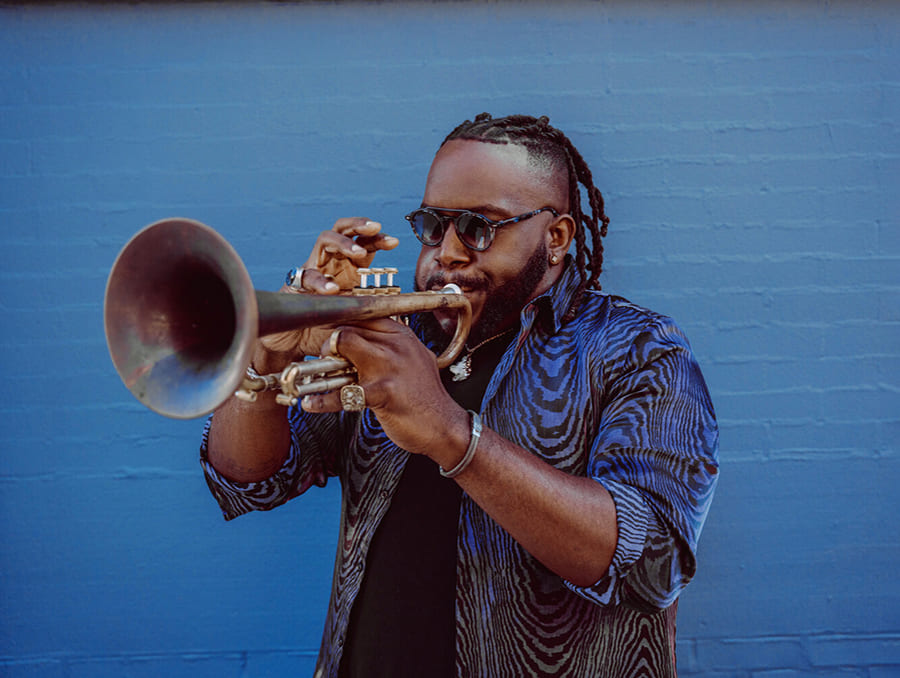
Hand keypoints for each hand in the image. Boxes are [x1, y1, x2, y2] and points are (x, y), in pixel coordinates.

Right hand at [254, 218, 399, 371]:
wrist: (295, 341)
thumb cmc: (328, 324)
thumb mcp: (357, 314)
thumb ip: (373, 307)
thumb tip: (400, 308)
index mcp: (348, 266)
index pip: (364, 243)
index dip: (378, 239)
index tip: (394, 242)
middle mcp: (331, 261)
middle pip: (343, 229)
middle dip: (360, 225)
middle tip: (375, 227)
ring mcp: (313, 268)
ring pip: (325, 240)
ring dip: (343, 243)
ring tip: (358, 253)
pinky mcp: (295, 283)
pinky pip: (307, 276)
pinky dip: (320, 282)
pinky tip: (332, 289)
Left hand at [301, 318, 467, 457]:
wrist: (444, 426)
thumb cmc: (423, 397)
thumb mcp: (412, 361)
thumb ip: (390, 348)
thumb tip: (361, 340)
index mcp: (402, 334)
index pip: (362, 313)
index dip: (338, 320)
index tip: (320, 329)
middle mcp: (396, 344)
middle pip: (348, 325)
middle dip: (327, 342)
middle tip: (320, 359)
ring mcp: (390, 365)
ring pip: (342, 343)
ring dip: (322, 361)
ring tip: (311, 377)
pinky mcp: (383, 391)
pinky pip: (342, 391)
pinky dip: (322, 400)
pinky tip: (310, 405)